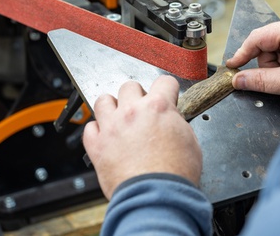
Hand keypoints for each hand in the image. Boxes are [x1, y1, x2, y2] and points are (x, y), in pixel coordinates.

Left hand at [82, 75, 202, 198]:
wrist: (157, 196)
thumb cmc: (175, 174)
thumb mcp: (190, 141)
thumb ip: (177, 122)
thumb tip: (171, 119)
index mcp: (158, 107)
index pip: (163, 81)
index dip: (168, 89)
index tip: (166, 95)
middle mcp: (132, 111)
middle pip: (130, 86)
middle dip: (137, 97)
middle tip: (142, 111)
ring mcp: (112, 126)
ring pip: (103, 100)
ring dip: (112, 107)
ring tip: (119, 118)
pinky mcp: (97, 145)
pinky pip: (89, 128)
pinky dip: (97, 131)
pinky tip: (106, 137)